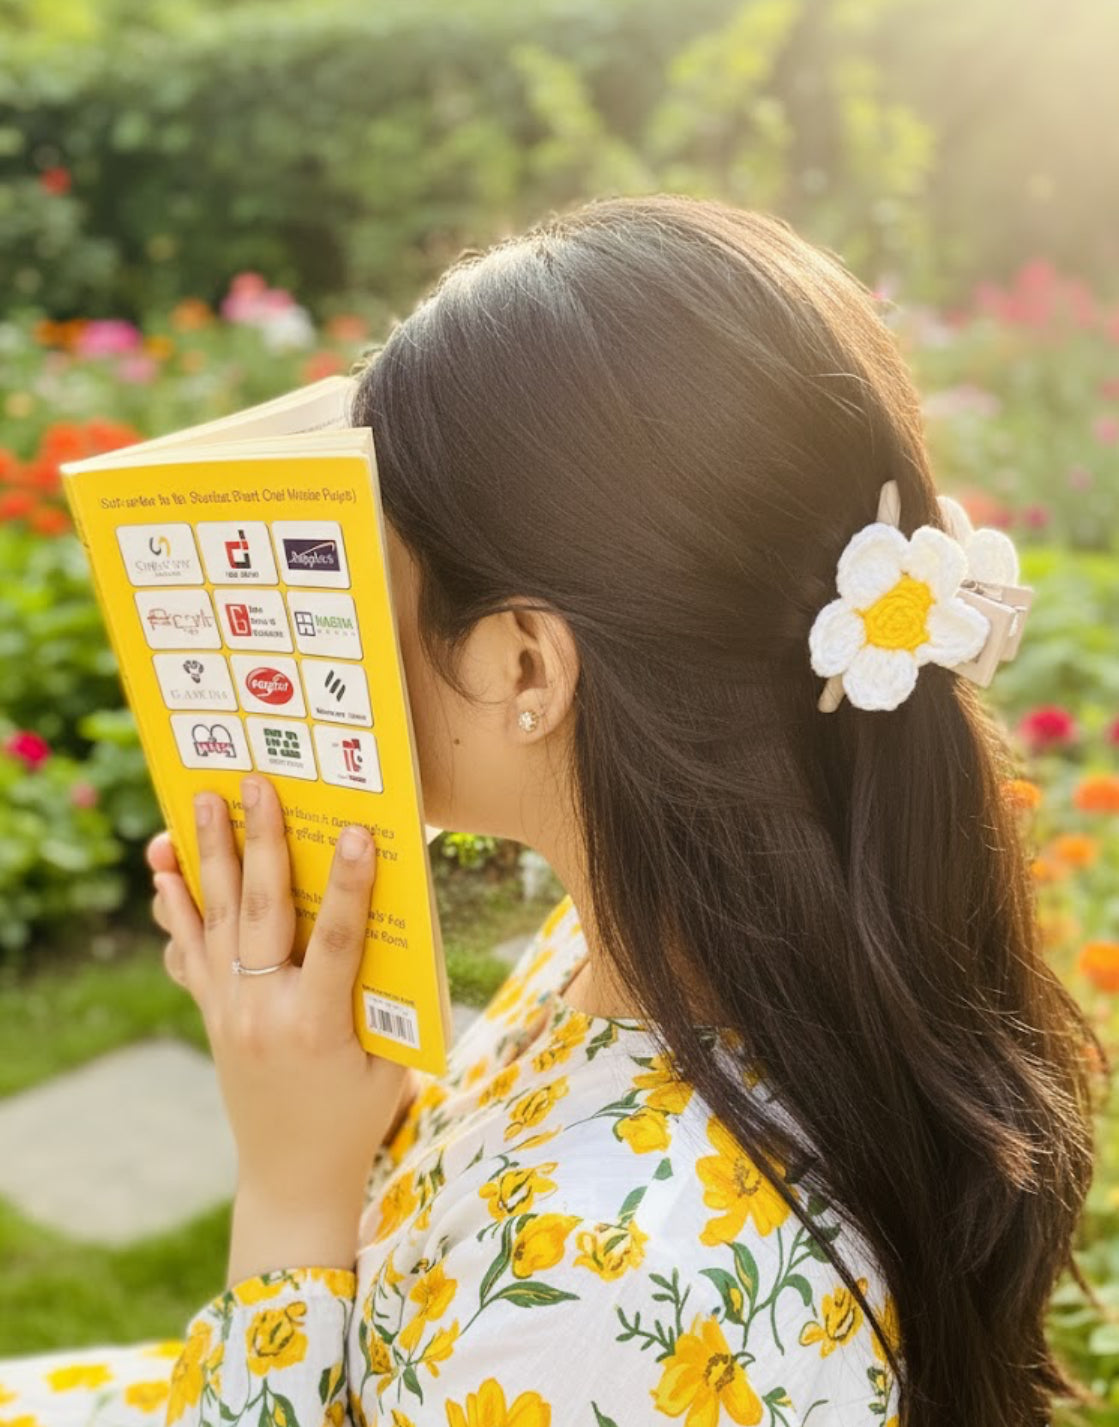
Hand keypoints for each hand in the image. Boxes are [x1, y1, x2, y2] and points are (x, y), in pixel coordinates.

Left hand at [149, 775, 411, 1276]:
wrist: (292, 1175)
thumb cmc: (357, 1116)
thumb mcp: (390, 1062)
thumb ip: (393, 996)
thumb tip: (398, 918)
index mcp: (318, 1026)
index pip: (337, 941)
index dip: (349, 886)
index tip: (357, 834)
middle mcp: (263, 1012)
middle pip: (263, 911)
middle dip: (261, 841)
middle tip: (256, 784)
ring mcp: (228, 1011)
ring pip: (217, 918)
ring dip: (211, 854)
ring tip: (202, 800)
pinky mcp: (211, 1012)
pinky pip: (189, 949)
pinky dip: (176, 905)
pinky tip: (164, 867)